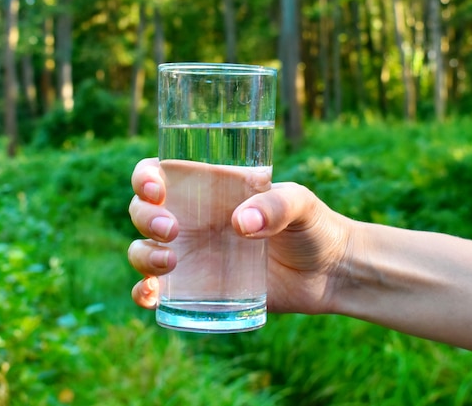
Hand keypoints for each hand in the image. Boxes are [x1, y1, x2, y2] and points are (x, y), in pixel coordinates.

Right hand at [128, 158, 353, 314]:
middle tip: (172, 231)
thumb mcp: (301, 204)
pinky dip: (144, 293)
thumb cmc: (313, 226)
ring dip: (143, 255)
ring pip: (142, 250)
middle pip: (142, 212)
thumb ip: (277, 205)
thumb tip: (241, 224)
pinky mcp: (197, 290)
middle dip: (145, 218)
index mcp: (207, 191)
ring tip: (170, 262)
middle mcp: (192, 221)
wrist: (329, 273)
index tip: (156, 189)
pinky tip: (151, 296)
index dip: (144, 178)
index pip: (159, 175)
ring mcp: (191, 256)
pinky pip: (157, 291)